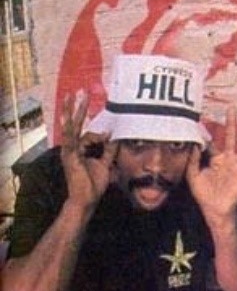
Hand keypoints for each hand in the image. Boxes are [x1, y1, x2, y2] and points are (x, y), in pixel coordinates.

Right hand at [60, 93, 117, 209]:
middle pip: (75, 124)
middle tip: (82, 92)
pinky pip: (71, 136)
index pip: (89, 134)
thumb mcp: (105, 163)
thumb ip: (109, 150)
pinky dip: (73, 124)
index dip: (101, 134)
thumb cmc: (93, 184)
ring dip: (72, 110)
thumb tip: (113, 135)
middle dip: (78, 108)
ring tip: (72, 95)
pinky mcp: (70, 154)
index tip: (108, 131)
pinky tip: (72, 111)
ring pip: (71, 126)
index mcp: (79, 150)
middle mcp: (72, 148)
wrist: (86, 199)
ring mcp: (69, 150)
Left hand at [186, 105, 236, 219]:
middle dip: (232, 121)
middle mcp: (229, 159)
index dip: (208, 132)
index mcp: (216, 159)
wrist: (214, 210)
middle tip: (232, 106)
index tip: (203, 118)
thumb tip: (193, 143)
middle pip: (231, 136)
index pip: (213, 141)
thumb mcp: (193, 176)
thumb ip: (192, 160)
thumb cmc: (205, 195)